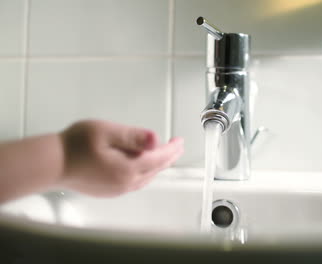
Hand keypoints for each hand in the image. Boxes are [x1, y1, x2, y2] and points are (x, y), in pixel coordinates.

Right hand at [59, 120, 183, 196]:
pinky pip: (135, 182)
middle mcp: (126, 183)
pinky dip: (145, 173)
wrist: (52, 164)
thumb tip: (155, 139)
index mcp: (128, 168)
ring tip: (164, 155)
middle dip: (168, 156)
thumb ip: (133, 136)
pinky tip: (143, 167)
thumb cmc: (75, 145)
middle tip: (176, 146)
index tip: (180, 140)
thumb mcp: (106, 132)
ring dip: (157, 165)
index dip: (172, 148)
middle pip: (156, 169)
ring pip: (147, 177)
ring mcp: (117, 189)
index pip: (159, 158)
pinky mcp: (109, 191)